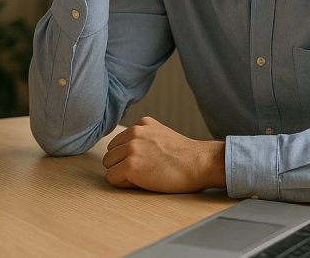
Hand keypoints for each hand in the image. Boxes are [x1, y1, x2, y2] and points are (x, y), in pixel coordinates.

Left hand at [102, 116, 224, 192]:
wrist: (199, 163)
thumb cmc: (185, 156)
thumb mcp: (161, 134)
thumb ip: (144, 137)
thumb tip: (127, 149)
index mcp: (141, 124)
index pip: (118, 142)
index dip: (128, 156)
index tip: (144, 163)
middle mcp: (133, 133)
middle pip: (111, 153)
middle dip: (122, 164)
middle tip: (143, 171)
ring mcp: (131, 149)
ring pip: (109, 165)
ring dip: (122, 173)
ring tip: (143, 176)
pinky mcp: (131, 166)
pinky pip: (112, 178)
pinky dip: (124, 184)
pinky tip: (142, 182)